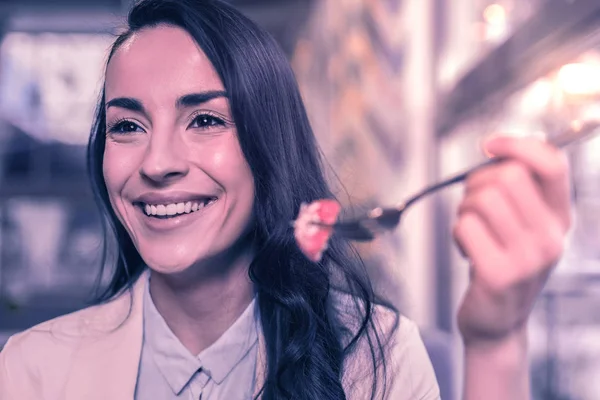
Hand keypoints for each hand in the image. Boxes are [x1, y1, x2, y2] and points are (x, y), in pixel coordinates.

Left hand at [453, 136, 571, 345]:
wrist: (497, 323)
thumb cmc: (502, 262)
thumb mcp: (523, 226)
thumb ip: (519, 190)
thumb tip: (497, 148)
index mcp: (560, 218)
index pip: (552, 163)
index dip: (517, 144)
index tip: (489, 146)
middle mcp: (552, 237)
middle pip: (508, 175)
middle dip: (477, 183)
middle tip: (473, 205)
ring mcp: (528, 258)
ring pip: (483, 199)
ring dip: (464, 209)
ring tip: (470, 230)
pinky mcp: (499, 274)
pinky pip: (465, 226)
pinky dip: (457, 233)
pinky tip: (467, 251)